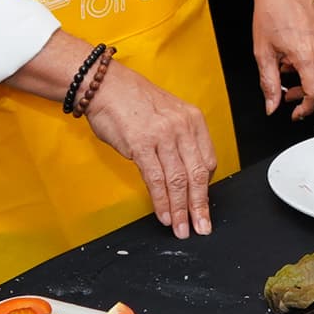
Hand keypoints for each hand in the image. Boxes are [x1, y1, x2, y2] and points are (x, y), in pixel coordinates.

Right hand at [83, 58, 218, 235]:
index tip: (202, 204)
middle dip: (200, 206)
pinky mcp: (142, 144)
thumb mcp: (167, 114)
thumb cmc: (132, 100)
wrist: (105, 85)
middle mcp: (182, 127)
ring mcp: (163, 136)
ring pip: (178, 181)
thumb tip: (183, 172)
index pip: (208, 161)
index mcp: (193, 119)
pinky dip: (162, 202)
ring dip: (180, 210)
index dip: (206, 187)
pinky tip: (164, 215)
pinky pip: (156, 180)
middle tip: (202, 226)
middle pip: (198, 175)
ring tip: (181, 228)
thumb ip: (178, 140)